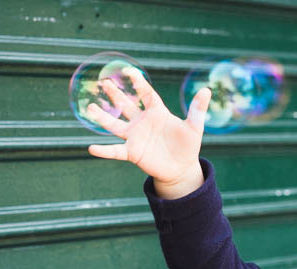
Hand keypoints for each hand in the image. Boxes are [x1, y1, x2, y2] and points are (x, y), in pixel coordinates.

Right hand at [86, 67, 211, 198]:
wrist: (181, 168)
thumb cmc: (187, 146)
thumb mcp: (194, 127)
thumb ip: (197, 110)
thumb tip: (207, 90)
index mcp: (157, 113)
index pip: (146, 93)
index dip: (138, 82)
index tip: (130, 71)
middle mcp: (142, 123)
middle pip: (125, 105)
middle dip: (114, 93)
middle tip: (103, 81)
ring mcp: (135, 137)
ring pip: (114, 125)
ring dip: (102, 117)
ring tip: (89, 107)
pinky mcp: (132, 152)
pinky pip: (115, 151)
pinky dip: (104, 150)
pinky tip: (91, 148)